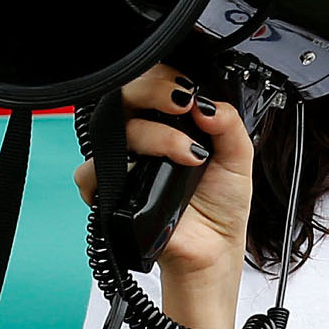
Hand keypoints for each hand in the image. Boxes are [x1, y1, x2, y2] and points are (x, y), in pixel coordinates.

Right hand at [71, 67, 257, 298]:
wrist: (214, 250)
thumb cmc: (221, 206)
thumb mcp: (239, 157)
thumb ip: (229, 123)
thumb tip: (206, 102)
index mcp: (170, 124)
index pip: (152, 86)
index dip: (163, 78)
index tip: (189, 91)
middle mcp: (143, 139)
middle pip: (125, 97)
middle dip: (152, 91)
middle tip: (182, 103)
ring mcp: (125, 164)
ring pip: (114, 130)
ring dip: (152, 134)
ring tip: (189, 155)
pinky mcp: (111, 192)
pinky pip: (89, 171)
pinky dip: (109, 169)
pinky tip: (144, 176)